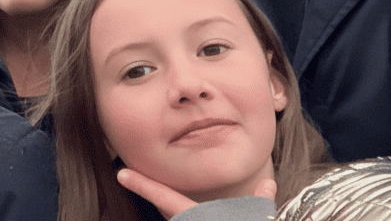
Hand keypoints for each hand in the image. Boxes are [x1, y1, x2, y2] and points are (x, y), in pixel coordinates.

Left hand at [116, 168, 276, 218]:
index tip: (122, 174)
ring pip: (172, 217)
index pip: (165, 199)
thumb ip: (259, 203)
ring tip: (157, 191)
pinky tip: (182, 210)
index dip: (143, 185)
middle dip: (154, 194)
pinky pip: (182, 220)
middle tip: (137, 177)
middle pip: (165, 210)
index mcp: (199, 217)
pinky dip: (180, 215)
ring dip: (168, 206)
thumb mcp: (256, 219)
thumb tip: (269, 183)